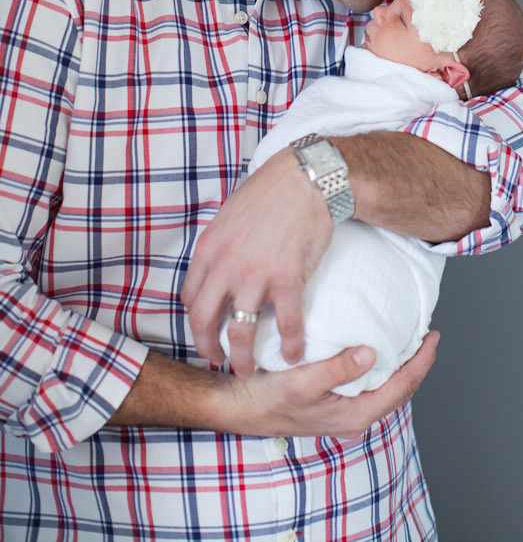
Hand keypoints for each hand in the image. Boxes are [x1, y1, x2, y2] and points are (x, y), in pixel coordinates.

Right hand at [107, 332, 439, 433]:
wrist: (236, 405)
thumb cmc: (266, 396)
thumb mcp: (301, 382)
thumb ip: (337, 369)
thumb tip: (371, 353)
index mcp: (353, 414)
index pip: (401, 387)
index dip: (421, 362)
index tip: (433, 336)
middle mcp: (352, 414)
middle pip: (398, 389)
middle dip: (415, 363)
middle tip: (426, 335)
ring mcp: (342, 409)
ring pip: (383, 387)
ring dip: (398, 364)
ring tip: (407, 339)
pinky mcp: (331, 401)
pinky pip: (366, 384)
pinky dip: (378, 365)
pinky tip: (372, 347)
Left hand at [181, 146, 332, 373]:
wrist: (304, 179)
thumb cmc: (270, 192)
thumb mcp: (229, 215)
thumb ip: (221, 244)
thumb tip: (218, 265)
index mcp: (209, 249)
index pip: (190, 297)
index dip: (196, 320)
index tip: (207, 331)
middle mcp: (226, 266)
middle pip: (204, 321)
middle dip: (208, 348)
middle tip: (218, 361)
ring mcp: (256, 275)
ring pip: (240, 331)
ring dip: (242, 358)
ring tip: (248, 370)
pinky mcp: (287, 279)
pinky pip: (286, 323)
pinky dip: (290, 344)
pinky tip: (293, 355)